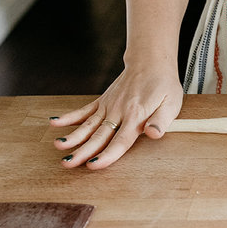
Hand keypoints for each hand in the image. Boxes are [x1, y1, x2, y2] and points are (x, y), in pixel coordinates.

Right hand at [50, 63, 182, 169]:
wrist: (150, 61)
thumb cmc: (163, 84)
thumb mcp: (172, 103)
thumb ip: (162, 120)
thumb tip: (154, 134)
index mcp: (135, 115)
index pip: (120, 141)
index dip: (107, 155)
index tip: (93, 166)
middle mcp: (118, 111)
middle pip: (99, 136)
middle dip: (82, 151)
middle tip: (67, 163)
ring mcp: (108, 106)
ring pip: (88, 125)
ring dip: (72, 136)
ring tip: (58, 146)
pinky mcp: (103, 101)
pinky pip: (84, 111)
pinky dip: (68, 117)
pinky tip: (54, 123)